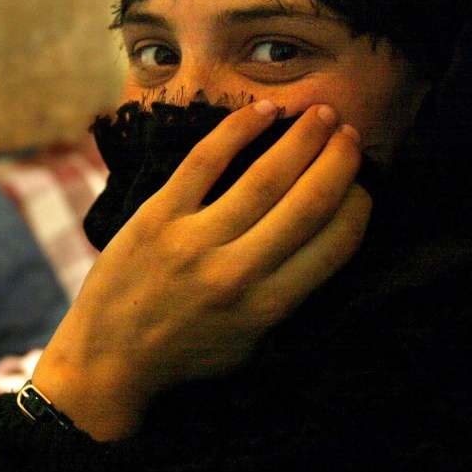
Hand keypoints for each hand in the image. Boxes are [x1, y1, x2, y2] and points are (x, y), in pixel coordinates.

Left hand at [33, 102, 371, 439]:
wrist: (108, 360)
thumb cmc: (184, 352)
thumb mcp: (250, 343)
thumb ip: (287, 295)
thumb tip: (328, 236)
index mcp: (267, 308)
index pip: (335, 244)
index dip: (358, 205)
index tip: (363, 183)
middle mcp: (236, 274)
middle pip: (308, 204)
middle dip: (339, 161)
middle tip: (351, 133)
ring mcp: (193, 242)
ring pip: (264, 177)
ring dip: (302, 138)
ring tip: (322, 113)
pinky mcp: (156, 217)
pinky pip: (205, 160)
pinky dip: (240, 130)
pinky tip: (267, 111)